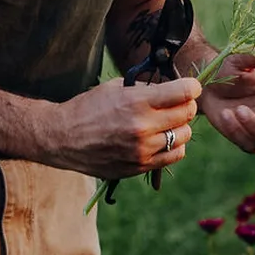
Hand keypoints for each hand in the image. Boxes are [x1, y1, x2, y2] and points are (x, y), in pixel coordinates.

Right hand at [39, 77, 200, 179]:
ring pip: (184, 136)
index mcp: (136, 101)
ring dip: (180, 127)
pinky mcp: (139, 166)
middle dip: (186, 105)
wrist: (62, 138)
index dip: (191, 87)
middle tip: (177, 104)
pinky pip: (174, 156)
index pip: (183, 92)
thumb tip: (174, 89)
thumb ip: (147, 88)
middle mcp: (142, 127)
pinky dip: (174, 146)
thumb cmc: (89, 108)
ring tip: (167, 123)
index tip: (190, 87)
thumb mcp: (116, 87)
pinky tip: (162, 139)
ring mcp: (142, 150)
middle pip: (187, 114)